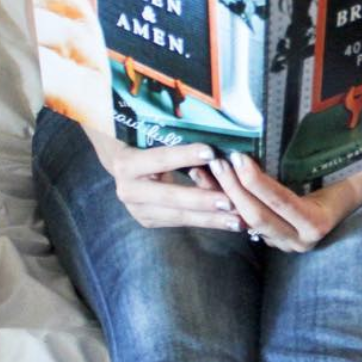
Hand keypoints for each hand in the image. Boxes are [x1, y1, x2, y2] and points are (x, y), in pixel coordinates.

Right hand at [103, 139, 244, 230]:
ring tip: (237, 220)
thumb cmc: (144, 143)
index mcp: (126, 164)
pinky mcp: (148, 221)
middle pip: (170, 197)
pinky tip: (228, 223)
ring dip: (210, 218)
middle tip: (230, 202)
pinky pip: (181, 222)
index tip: (211, 153)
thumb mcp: (151, 138)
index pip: (160, 158)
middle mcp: (127, 190)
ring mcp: (137, 210)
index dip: (184, 156)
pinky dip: (206, 221)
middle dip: (201, 200)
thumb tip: (212, 138)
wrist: (124, 165)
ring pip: (178, 216)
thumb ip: (173, 139)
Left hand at [205, 151, 361, 252]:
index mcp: (318, 222)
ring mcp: (285, 241)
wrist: (357, 192)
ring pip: (247, 222)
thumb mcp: (343, 164)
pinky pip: (245, 221)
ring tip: (205, 170)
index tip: (239, 158)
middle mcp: (300, 239)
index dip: (257, 183)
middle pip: (258, 217)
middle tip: (217, 160)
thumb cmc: (351, 172)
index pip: (281, 203)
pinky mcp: (272, 237)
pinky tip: (208, 182)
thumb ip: (323, 155)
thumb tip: (312, 122)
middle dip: (234, 189)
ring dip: (225, 196)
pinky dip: (227, 202)